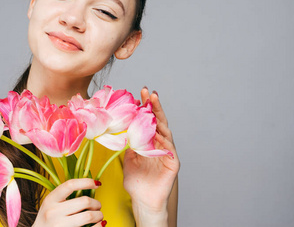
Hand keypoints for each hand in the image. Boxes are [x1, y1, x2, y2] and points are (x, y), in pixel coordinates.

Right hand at [32, 178, 105, 226]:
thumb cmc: (48, 220)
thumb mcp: (50, 204)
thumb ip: (64, 196)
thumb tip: (90, 186)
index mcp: (50, 200)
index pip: (70, 185)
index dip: (86, 182)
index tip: (97, 183)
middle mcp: (53, 212)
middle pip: (84, 201)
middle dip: (96, 203)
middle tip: (97, 206)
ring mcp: (59, 225)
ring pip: (88, 216)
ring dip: (99, 215)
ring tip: (98, 216)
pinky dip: (99, 226)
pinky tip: (99, 224)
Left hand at [123, 88, 179, 221]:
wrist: (143, 201)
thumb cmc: (136, 181)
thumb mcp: (128, 158)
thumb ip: (128, 143)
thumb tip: (120, 127)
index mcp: (150, 141)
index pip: (149, 120)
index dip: (146, 106)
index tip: (141, 93)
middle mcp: (161, 143)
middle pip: (159, 121)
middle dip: (154, 106)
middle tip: (149, 93)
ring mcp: (168, 152)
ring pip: (165, 131)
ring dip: (159, 118)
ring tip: (153, 105)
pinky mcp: (173, 163)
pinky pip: (169, 148)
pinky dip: (164, 140)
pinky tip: (158, 132)